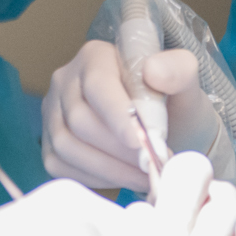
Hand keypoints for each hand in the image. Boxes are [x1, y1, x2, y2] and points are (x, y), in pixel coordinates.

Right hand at [42, 41, 220, 191]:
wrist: (169, 131)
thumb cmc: (174, 104)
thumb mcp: (186, 83)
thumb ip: (178, 70)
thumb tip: (153, 71)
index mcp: (96, 57)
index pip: (97, 86)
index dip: (117, 117)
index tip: (141, 144)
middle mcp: (66, 81)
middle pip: (80, 120)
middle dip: (119, 150)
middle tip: (151, 164)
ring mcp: (53, 114)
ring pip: (67, 146)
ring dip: (109, 168)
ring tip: (143, 175)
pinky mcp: (50, 144)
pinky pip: (62, 167)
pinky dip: (96, 178)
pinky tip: (124, 178)